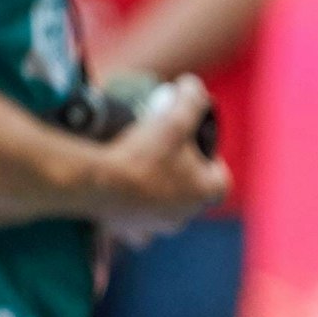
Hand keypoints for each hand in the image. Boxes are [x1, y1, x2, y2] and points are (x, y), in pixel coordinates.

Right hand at [98, 74, 230, 235]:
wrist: (96, 184)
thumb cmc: (142, 154)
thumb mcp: (174, 117)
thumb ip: (191, 98)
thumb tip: (192, 86)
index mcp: (205, 193)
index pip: (221, 177)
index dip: (212, 159)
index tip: (196, 143)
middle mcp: (184, 216)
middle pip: (192, 193)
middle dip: (184, 174)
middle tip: (166, 151)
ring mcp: (155, 226)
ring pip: (164, 208)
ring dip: (159, 192)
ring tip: (143, 168)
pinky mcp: (128, 230)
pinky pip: (135, 223)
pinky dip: (131, 210)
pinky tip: (122, 194)